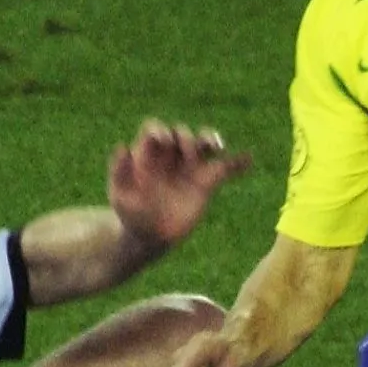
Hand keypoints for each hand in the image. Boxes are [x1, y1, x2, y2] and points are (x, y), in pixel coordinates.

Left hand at [109, 120, 253, 253]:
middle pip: (182, 134)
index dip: (161, 131)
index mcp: (148, 154)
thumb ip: (119, 171)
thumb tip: (122, 146)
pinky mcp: (207, 183)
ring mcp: (190, 168)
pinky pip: (226, 168)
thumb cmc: (131, 214)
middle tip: (188, 158)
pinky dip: (238, 163)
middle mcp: (170, 155)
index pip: (156, 130)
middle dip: (187, 140)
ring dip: (211, 139)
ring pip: (204, 144)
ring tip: (217, 147)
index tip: (164, 142)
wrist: (151, 236)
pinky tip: (248, 159)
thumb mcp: (119, 195)